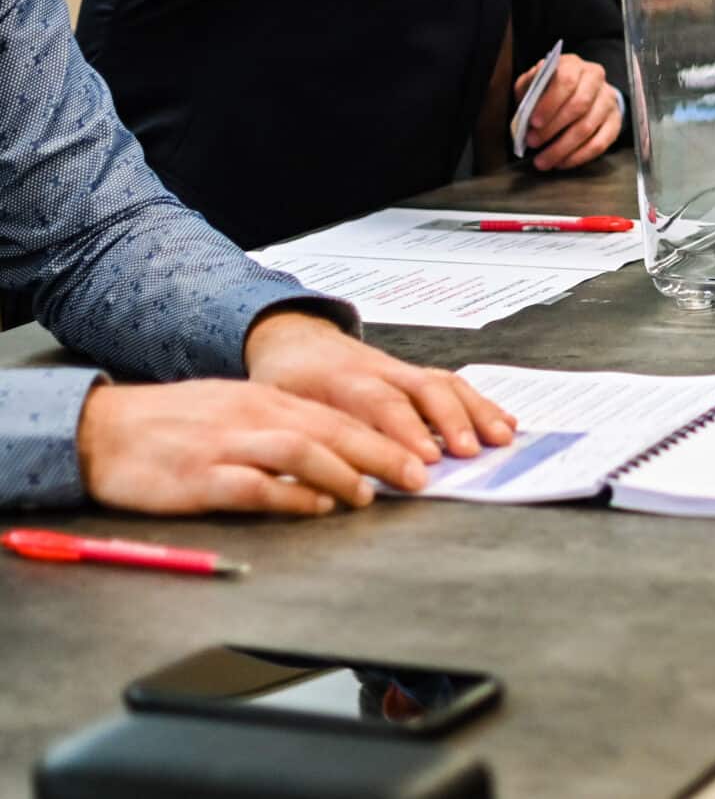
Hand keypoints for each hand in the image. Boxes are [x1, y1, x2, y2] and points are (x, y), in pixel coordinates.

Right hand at [76, 380, 425, 515]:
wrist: (103, 429)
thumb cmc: (171, 425)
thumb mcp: (234, 410)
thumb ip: (281, 425)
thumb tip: (333, 449)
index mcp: (265, 400)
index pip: (336, 415)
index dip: (382, 434)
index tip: (417, 453)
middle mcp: (254, 417)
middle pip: (331, 430)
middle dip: (381, 452)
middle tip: (418, 475)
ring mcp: (228, 445)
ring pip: (301, 451)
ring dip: (342, 472)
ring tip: (371, 494)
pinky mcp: (202, 478)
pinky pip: (256, 485)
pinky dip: (291, 495)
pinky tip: (317, 506)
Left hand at [243, 311, 514, 462]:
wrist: (294, 339)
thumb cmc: (286, 380)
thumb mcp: (280, 409)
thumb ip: (309, 439)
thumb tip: (330, 482)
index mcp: (342, 381)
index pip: (380, 404)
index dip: (405, 432)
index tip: (425, 462)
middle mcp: (379, 371)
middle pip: (424, 390)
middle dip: (451, 422)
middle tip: (469, 453)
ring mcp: (402, 370)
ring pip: (446, 384)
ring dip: (477, 412)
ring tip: (501, 439)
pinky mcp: (416, 374)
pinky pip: (454, 383)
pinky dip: (482, 404)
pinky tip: (503, 423)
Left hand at [514, 52, 621, 172]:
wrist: (581, 91)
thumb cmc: (552, 88)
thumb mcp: (535, 81)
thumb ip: (529, 88)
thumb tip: (526, 105)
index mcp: (574, 65)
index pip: (566, 80)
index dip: (550, 103)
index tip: (533, 122)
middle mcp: (595, 79)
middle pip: (579, 105)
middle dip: (553, 128)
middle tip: (533, 143)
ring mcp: (608, 101)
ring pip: (588, 127)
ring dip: (563, 147)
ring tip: (543, 160)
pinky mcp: (615, 122)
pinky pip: (600, 144)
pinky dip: (579, 156)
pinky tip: (562, 162)